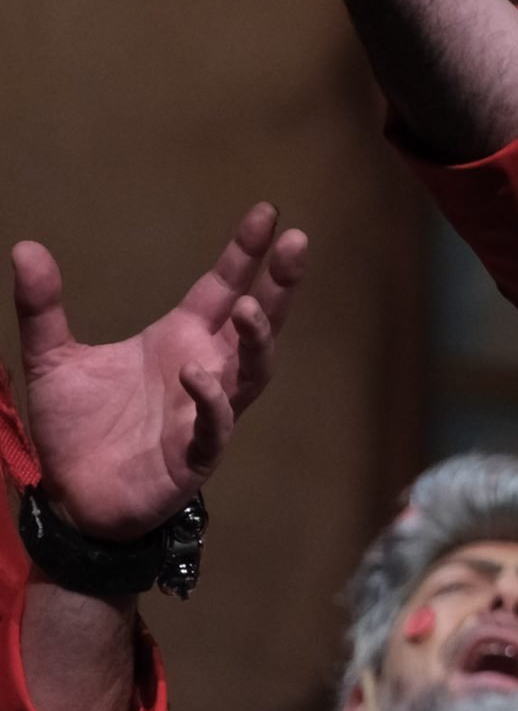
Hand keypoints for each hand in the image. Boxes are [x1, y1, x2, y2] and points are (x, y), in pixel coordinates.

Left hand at [13, 206, 308, 539]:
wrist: (72, 496)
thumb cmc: (77, 428)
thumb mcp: (51, 358)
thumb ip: (43, 307)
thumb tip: (25, 248)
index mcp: (180, 339)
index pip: (222, 287)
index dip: (246, 253)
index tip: (269, 214)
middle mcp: (205, 368)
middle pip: (257, 321)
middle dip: (280, 284)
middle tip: (297, 244)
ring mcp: (207, 411)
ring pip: (252, 370)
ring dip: (256, 340)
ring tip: (247, 308)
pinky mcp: (196, 453)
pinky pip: (217, 425)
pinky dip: (213, 402)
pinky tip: (199, 376)